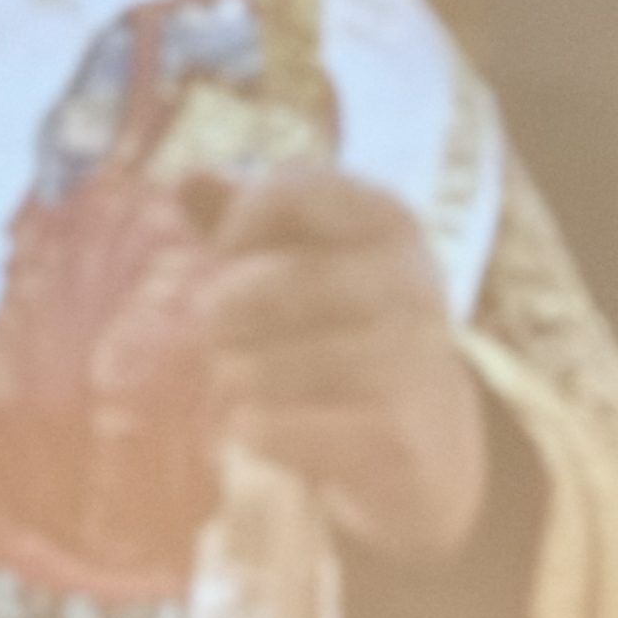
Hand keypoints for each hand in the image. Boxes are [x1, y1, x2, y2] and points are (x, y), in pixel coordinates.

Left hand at [188, 168, 488, 565]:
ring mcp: (413, 361)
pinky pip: (277, 427)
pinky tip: (260, 426)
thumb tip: (190, 181)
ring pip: (263, 365)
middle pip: (265, 287)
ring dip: (234, 373)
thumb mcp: (304, 252)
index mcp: (387, 220)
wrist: (426, 434)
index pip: (287, 193)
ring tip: (242, 376)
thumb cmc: (340, 320)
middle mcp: (411, 282)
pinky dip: (253, 428)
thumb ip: (243, 212)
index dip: (237, 224)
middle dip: (222, 311)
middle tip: (221, 327)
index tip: (231, 250)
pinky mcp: (397, 436)